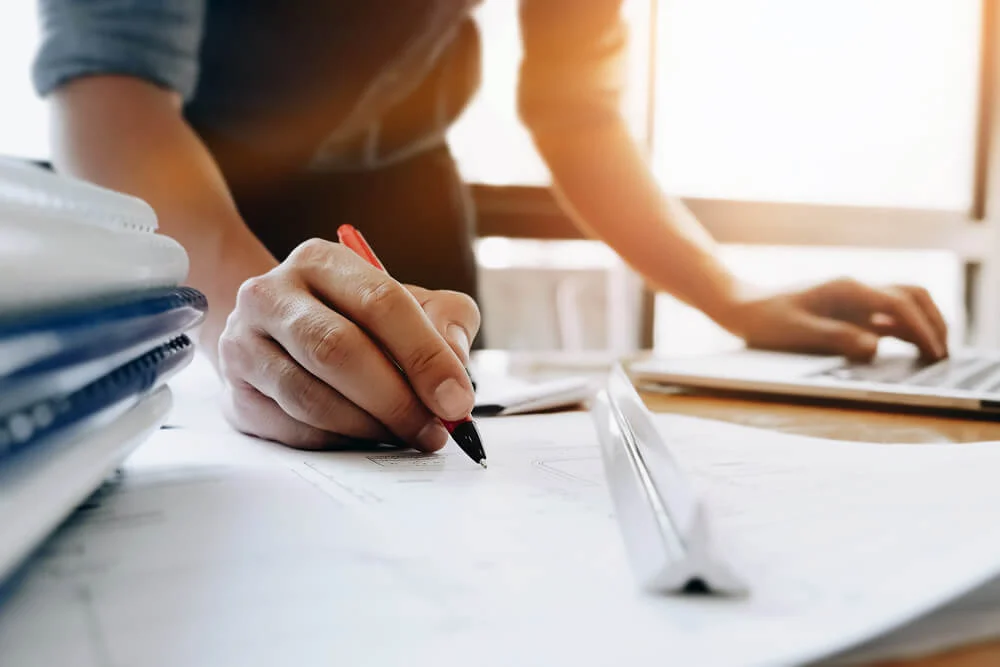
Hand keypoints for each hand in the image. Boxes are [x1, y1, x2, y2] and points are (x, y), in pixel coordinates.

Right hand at [216, 238, 479, 449]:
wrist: (280, 335)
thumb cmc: (357, 319)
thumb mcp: (411, 303)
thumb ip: (446, 321)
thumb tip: (456, 363)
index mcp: (321, 261)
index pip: (380, 302)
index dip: (425, 355)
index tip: (457, 399)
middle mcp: (271, 294)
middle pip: (338, 350)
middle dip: (397, 400)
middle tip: (434, 430)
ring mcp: (243, 344)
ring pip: (311, 398)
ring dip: (369, 427)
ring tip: (406, 435)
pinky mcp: (236, 394)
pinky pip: (292, 429)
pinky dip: (339, 442)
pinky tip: (366, 438)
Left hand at [725, 278, 948, 361]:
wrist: (743, 307)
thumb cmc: (765, 321)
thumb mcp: (797, 333)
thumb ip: (836, 339)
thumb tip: (874, 349)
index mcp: (846, 289)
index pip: (899, 305)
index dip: (922, 329)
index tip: (936, 354)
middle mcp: (856, 289)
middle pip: (912, 296)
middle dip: (933, 322)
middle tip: (943, 355)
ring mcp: (854, 298)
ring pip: (905, 302)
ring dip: (924, 323)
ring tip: (935, 354)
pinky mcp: (850, 309)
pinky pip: (888, 315)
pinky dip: (907, 329)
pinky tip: (912, 349)